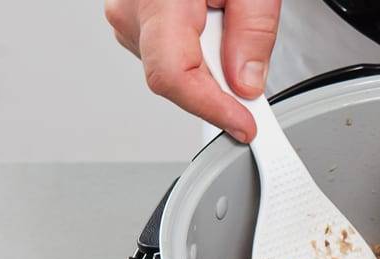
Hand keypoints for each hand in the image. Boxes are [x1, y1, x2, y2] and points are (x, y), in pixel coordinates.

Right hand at [105, 0, 281, 141]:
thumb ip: (253, 32)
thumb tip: (247, 81)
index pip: (175, 78)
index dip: (213, 110)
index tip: (244, 126)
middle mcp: (131, 11)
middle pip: (176, 78)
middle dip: (219, 85)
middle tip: (251, 63)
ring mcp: (126, 16)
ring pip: (172, 69)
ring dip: (210, 63)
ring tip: (226, 18)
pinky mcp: (133, 19)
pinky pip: (167, 53)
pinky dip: (198, 52)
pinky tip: (211, 22)